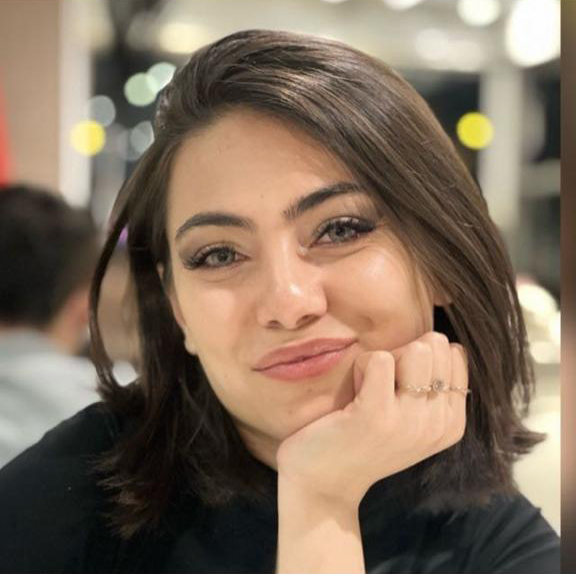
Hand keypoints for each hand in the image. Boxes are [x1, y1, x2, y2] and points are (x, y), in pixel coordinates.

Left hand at [275, 331, 468, 508]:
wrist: (323, 483)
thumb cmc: (362, 440)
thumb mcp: (411, 419)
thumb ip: (431, 386)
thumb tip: (438, 339)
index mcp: (452, 424)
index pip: (453, 353)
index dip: (419, 359)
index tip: (397, 390)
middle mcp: (438, 425)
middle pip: (434, 346)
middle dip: (402, 355)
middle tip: (379, 389)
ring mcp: (410, 422)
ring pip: (416, 349)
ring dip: (383, 361)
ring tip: (366, 391)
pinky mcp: (376, 415)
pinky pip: (380, 358)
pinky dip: (361, 367)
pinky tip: (352, 396)